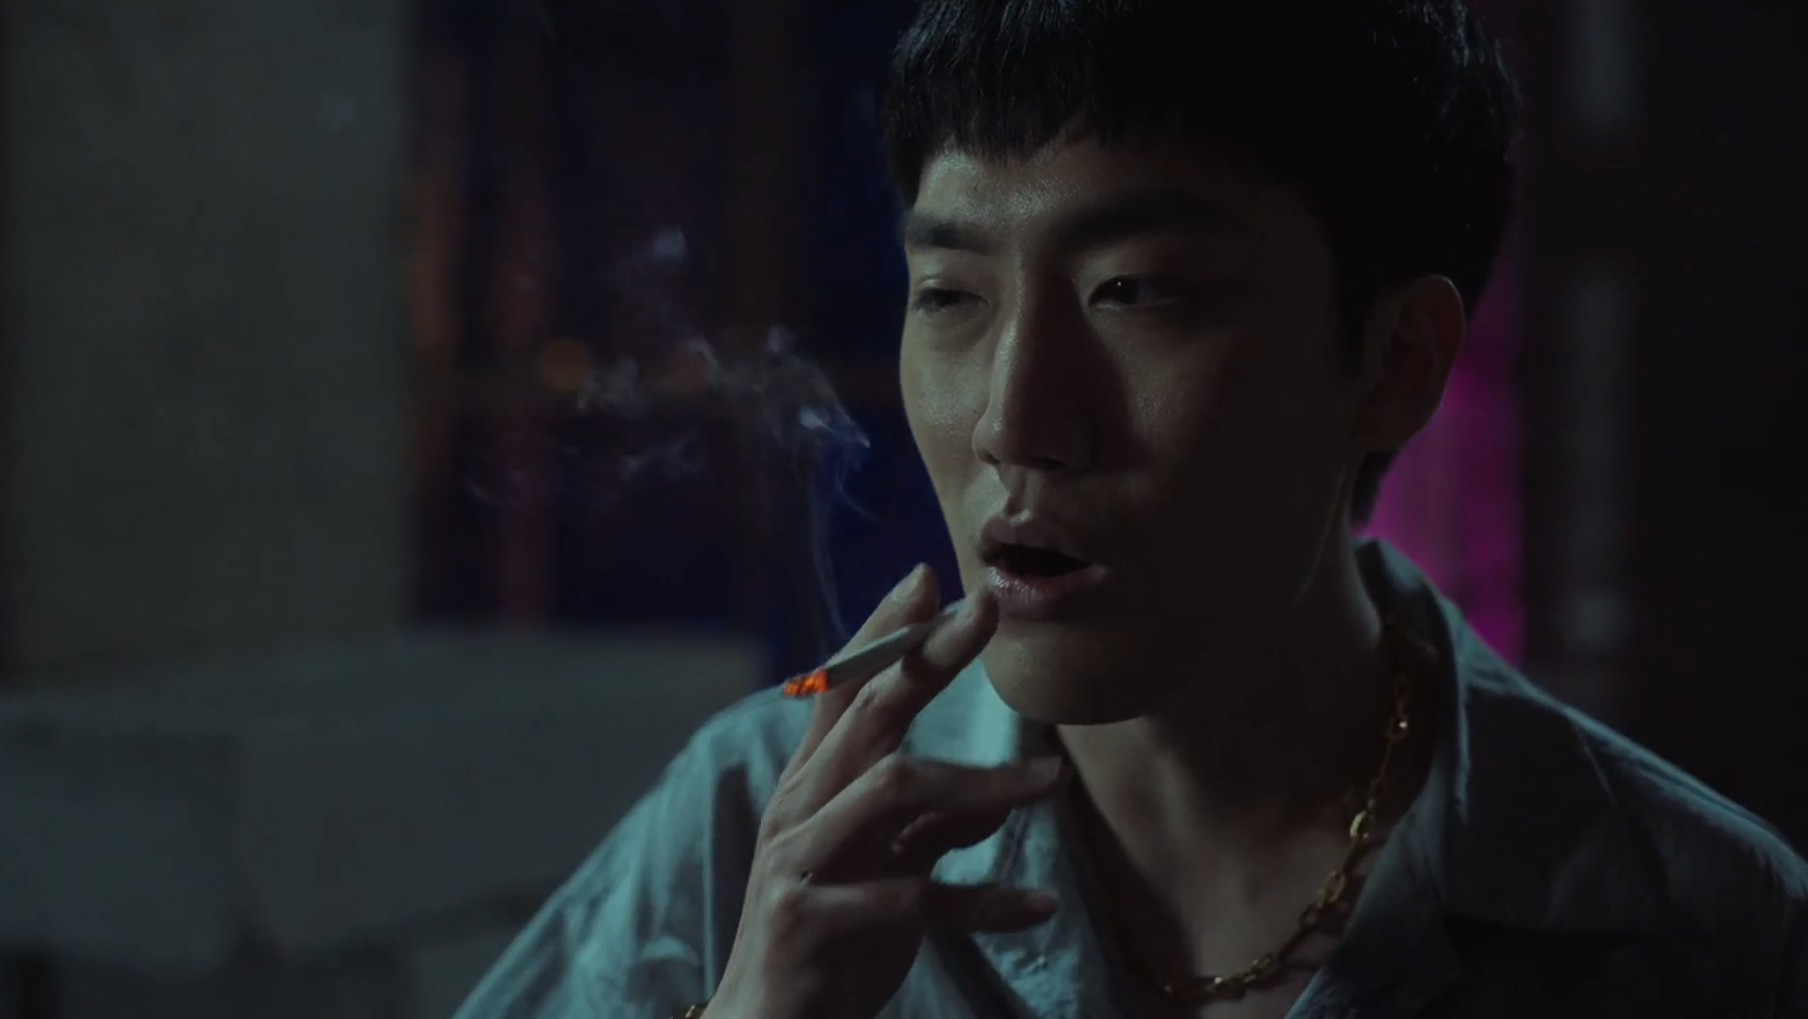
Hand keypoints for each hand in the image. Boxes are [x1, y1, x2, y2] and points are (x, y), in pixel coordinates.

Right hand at [709, 566, 1067, 1018]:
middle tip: (986, 608)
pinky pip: (911, 894)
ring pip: (894, 787)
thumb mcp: (888, 874)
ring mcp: (798, 860)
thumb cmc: (831, 946)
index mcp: (810, 788)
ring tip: (1052, 782)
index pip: (840, 689)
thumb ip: (933, 828)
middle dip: (927, 656)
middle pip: (869, 713)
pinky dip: (984, 899)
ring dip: (981, 780)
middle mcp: (797, 808)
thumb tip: (1003, 791)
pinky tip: (1038, 906)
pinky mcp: (811, 919)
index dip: (880, 632)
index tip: (927, 577)